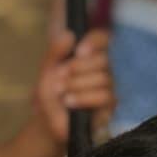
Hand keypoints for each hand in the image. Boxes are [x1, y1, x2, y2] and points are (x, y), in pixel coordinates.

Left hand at [34, 29, 114, 144]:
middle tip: (59, 76)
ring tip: (60, 92)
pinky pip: (106, 96)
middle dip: (78, 67)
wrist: (46, 122)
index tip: (79, 51)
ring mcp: (109, 87)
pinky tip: (69, 101)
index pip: (103, 39)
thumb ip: (55, 52)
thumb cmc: (49, 94)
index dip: (95, 42)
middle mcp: (104, 69)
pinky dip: (84, 97)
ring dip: (78, 84)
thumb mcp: (47, 70)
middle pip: (104, 59)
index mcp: (90, 56)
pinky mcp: (110, 106)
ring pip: (104, 78)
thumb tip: (69, 34)